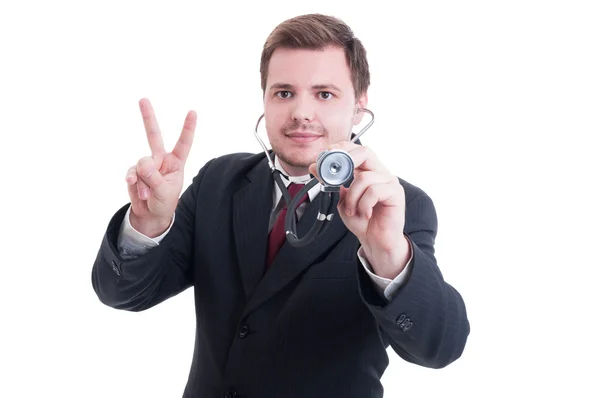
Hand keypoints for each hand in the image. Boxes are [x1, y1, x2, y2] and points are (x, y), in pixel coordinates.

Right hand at [125, 98, 196, 236]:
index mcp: (176, 162)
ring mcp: (146, 165)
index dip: (188, 128)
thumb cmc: (164, 202)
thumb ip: (154, 177)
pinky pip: (131, 174)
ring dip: (144, 183)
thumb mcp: (164, 192)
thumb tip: (142, 162)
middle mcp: (161, 159)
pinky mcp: (134, 172)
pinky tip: (136, 189)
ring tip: (148, 194)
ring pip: (141, 165)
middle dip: (148, 117)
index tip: (193, 112)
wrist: (150, 215)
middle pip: (154, 135)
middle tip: (143, 99)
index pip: (183, 143)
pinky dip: (134, 183)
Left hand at [309, 142, 409, 278]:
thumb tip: (314, 167)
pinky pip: (374, 191)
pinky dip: (364, 204)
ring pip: (364, 178)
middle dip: (346, 161)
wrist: (376, 241)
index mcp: (367, 170)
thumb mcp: (341, 200)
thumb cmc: (362, 221)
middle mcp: (380, 172)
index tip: (325, 156)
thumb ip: (331, 183)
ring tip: (352, 211)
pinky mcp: (396, 193)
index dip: (341, 148)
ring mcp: (389, 181)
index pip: (356, 149)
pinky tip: (365, 214)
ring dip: (352, 197)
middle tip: (335, 177)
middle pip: (365, 152)